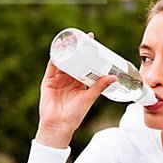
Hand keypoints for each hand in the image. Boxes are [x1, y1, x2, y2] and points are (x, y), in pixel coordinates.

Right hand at [36, 33, 116, 147]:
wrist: (59, 125)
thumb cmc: (75, 115)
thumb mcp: (89, 98)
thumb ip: (99, 86)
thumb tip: (114, 77)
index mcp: (79, 83)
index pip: (85, 65)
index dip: (89, 54)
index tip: (94, 42)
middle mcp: (69, 79)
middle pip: (74, 60)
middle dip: (79, 48)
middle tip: (86, 37)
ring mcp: (58, 79)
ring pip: (63, 60)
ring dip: (67, 50)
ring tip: (73, 39)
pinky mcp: (48, 81)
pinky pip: (52, 66)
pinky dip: (55, 56)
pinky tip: (59, 48)